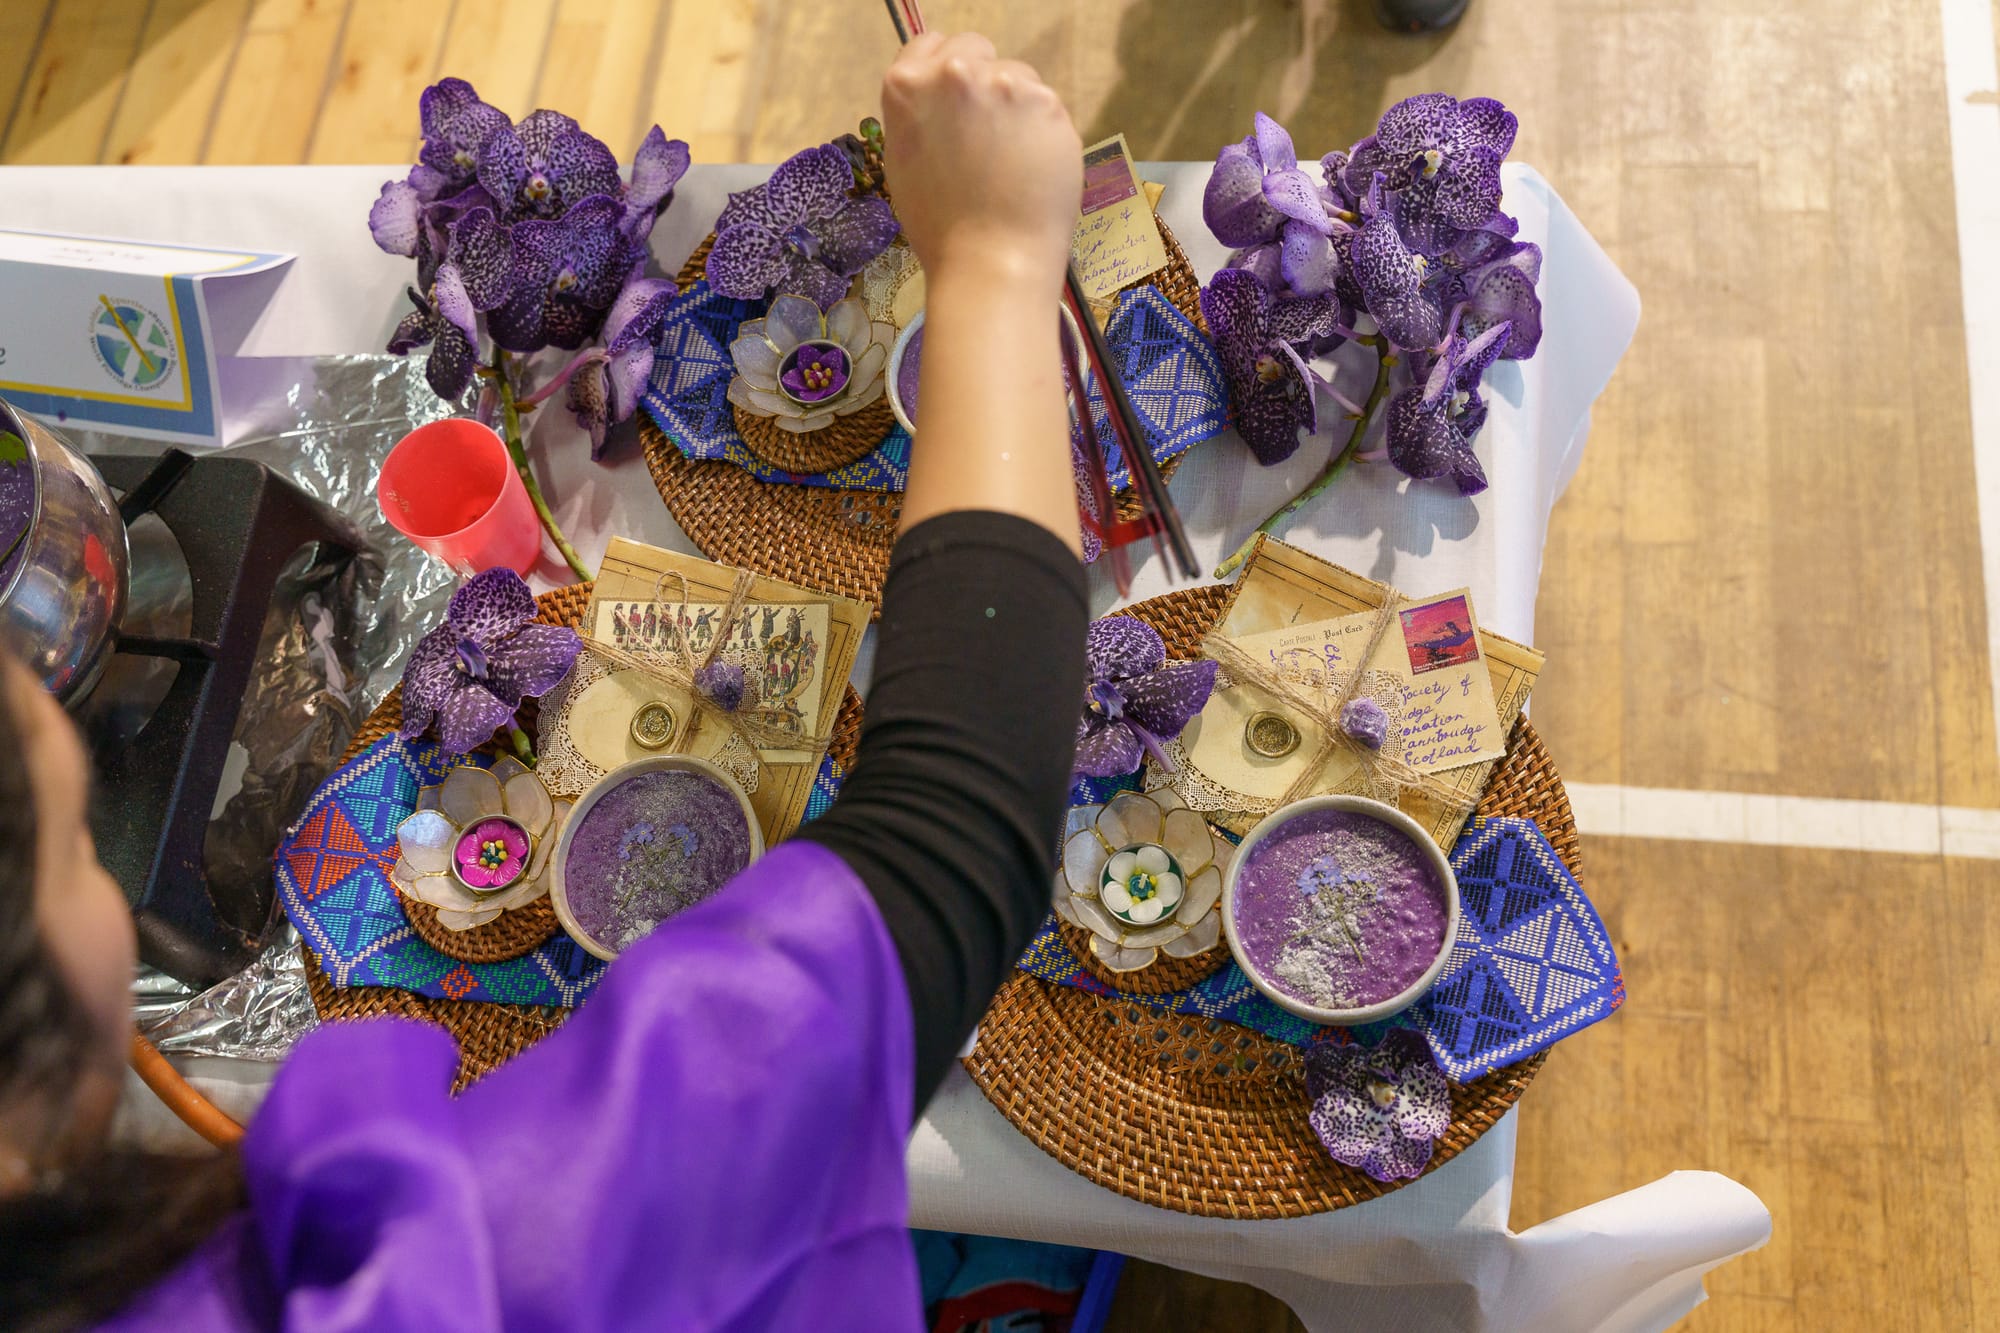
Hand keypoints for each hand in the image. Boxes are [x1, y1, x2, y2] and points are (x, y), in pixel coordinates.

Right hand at [881, 33, 1082, 293]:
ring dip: (1016, 105)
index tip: (956, 100)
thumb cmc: (939, 227)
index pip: (929, 44)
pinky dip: (1042, 130)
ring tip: (1012, 160)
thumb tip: (942, 105)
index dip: (944, 70)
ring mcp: (1006, 84)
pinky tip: (1034, 168)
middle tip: (987, 132)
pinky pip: (1045, 105)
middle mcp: (955, 73)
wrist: (992, 261)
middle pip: (976, 50)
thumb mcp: (904, 162)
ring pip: (1016, 76)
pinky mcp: (1048, 103)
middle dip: (982, 81)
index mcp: (907, 85)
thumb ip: (921, 116)